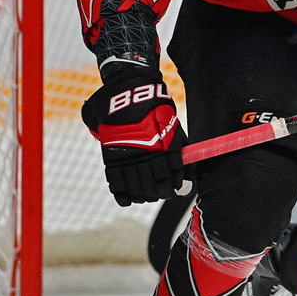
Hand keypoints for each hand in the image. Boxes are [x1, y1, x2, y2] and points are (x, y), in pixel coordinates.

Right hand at [81, 70, 185, 205]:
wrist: (127, 96)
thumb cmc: (156, 113)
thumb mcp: (172, 129)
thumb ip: (178, 156)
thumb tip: (186, 184)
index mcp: (164, 144)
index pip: (171, 175)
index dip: (173, 186)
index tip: (174, 189)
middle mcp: (146, 152)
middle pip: (153, 185)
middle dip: (159, 193)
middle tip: (161, 193)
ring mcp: (127, 155)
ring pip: (136, 187)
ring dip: (143, 195)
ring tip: (147, 195)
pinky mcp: (111, 157)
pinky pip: (116, 183)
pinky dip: (123, 195)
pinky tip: (129, 199)